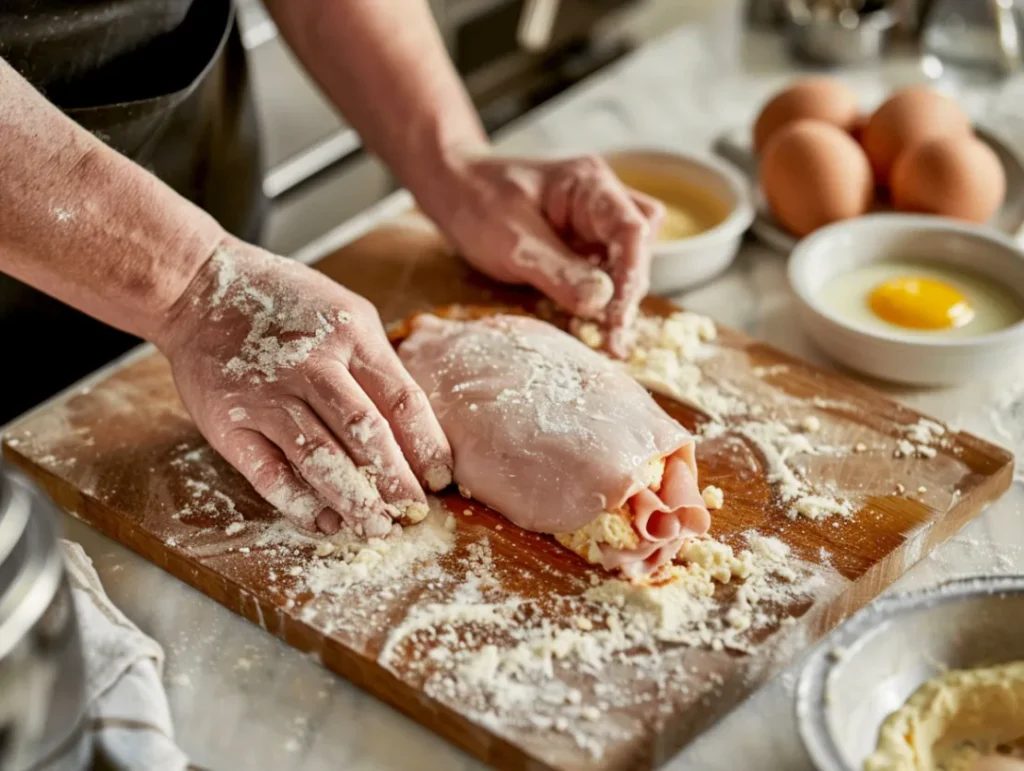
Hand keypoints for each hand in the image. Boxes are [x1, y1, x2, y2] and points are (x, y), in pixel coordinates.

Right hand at [156, 239, 452, 535]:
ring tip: (376, 526)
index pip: (402, 399)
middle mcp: (310, 366)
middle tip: (412, 513)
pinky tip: (325, 521)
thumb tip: (414, 431)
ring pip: (318, 457)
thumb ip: (377, 365)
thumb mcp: (345, 313)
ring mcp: (267, 396)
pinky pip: (269, 473)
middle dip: (394, 481)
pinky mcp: (229, 424)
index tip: (441, 479)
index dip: (426, 445)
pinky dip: (298, 504)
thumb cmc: (285, 304)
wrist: (198, 291)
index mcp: (350, 336)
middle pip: (364, 432)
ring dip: (352, 499)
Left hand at [428, 153, 663, 356]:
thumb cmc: (478, 202)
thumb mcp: (513, 241)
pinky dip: (601, 299)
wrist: (454, 189)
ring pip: (628, 260)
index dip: (631, 276)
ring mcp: (594, 223)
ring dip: (619, 298)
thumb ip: (558, 271)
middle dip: (628, 291)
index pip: (631, 229)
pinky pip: (605, 272)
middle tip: (611, 337)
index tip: (617, 318)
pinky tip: (592, 328)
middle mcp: (602, 200)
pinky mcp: (583, 245)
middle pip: (638, 246)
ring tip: (607, 339)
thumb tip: (601, 303)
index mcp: (589, 185)